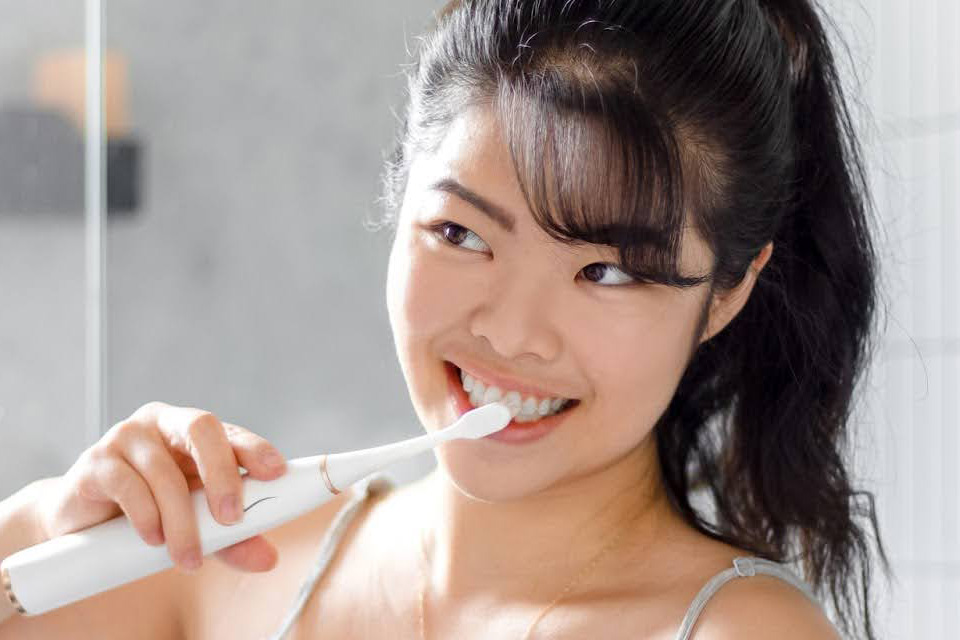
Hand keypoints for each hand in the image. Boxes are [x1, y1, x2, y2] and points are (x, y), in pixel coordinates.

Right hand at [30, 401, 287, 573]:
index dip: (255, 448)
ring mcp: (126, 436)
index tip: (276, 472)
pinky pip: (127, 485)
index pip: (230, 431)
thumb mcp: (196, 525)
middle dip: (222, 474)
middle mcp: (163, 423)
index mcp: (193, 431)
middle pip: (201, 429)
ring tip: (189, 557)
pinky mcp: (95, 461)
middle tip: (232, 519)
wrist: (83, 523)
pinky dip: (146, 516)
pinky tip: (153, 539)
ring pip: (165, 472)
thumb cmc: (150, 512)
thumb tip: (267, 558)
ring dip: (182, 521)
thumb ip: (231, 539)